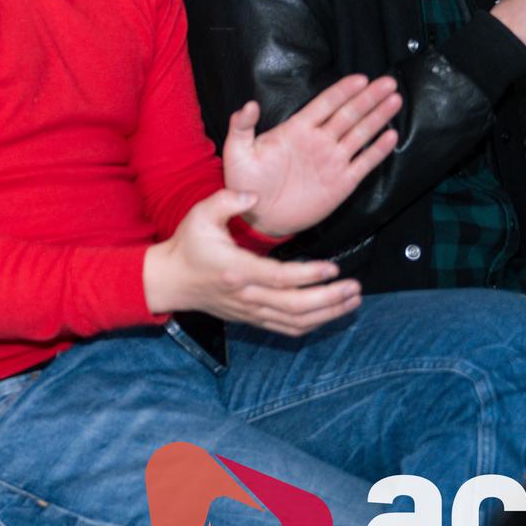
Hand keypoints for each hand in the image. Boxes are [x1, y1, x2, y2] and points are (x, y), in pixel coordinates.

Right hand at [142, 189, 361, 335]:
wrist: (170, 281)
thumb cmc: (188, 246)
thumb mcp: (200, 215)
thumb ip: (227, 200)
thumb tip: (254, 197)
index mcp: (237, 270)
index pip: (280, 278)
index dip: (310, 275)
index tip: (334, 268)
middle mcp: (247, 296)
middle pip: (295, 306)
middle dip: (329, 299)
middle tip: (354, 287)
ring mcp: (250, 311)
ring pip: (296, 321)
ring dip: (328, 314)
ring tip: (352, 301)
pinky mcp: (252, 319)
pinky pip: (287, 328)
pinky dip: (312, 325)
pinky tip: (330, 315)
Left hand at [219, 78, 400, 238]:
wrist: (258, 216)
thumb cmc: (245, 182)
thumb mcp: (238, 152)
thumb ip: (242, 126)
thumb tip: (249, 104)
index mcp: (296, 130)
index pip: (324, 104)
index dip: (342, 91)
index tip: (361, 78)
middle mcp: (318, 141)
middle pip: (348, 114)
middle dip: (369, 98)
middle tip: (388, 82)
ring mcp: (332, 161)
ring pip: (360, 133)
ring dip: (378, 117)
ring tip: (395, 99)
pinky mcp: (341, 183)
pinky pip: (364, 163)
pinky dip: (378, 150)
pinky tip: (391, 135)